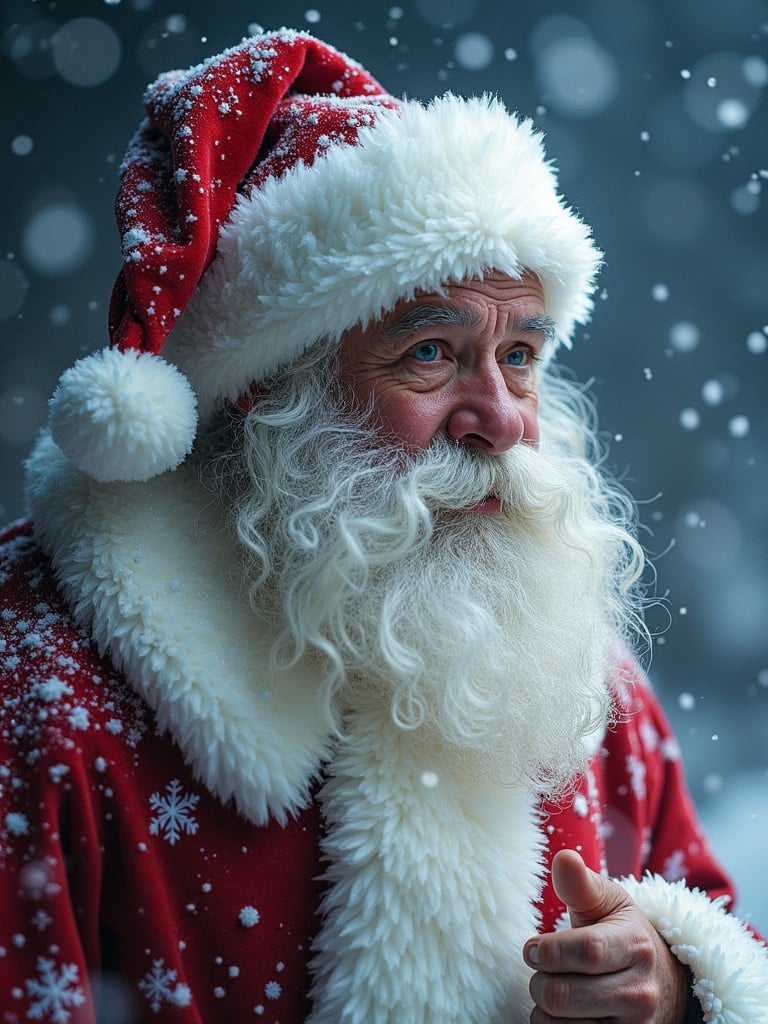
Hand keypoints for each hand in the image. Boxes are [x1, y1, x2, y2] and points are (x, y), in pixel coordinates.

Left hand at [523, 849, 688, 1022]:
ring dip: (544, 1007)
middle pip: (562, 995)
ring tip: (558, 988)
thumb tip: (563, 858)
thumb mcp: (608, 903)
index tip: (533, 947)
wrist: (663, 982)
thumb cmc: (621, 934)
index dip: (549, 950)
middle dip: (539, 979)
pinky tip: (566, 1013)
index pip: (585, 952)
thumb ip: (581, 884)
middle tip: (543, 969)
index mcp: (636, 946)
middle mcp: (640, 993)